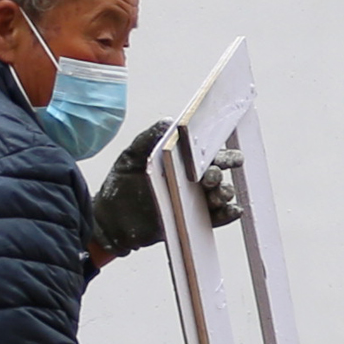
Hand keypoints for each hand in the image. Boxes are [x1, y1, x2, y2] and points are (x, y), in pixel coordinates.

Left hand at [91, 127, 243, 261]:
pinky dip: (228, 214)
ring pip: (221, 194)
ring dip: (224, 192)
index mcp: (183, 162)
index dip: (223, 153)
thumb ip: (149, 137)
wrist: (111, 220)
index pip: (208, 154)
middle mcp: (193, 181)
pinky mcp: (194, 221)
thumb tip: (169, 122)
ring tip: (216, 194)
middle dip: (220, 172)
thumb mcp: (132, 156)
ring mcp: (195, 201)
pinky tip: (232, 210)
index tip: (228, 156)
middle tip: (210, 176)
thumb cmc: (121, 185)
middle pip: (218, 173)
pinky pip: (218, 218)